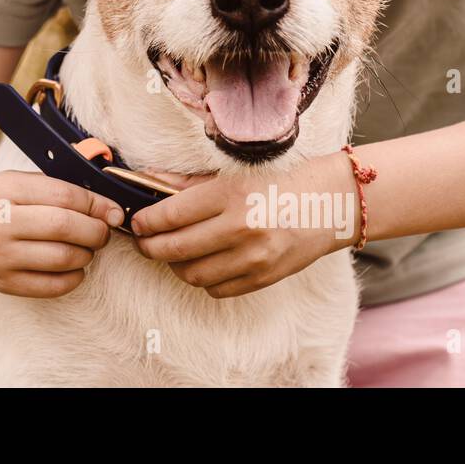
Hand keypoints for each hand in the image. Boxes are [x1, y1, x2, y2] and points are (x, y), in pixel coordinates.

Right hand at [0, 170, 125, 297]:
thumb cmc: (2, 200)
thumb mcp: (22, 181)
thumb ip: (62, 190)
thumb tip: (109, 212)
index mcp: (3, 189)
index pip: (63, 196)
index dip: (96, 204)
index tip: (111, 210)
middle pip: (63, 227)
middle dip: (95, 230)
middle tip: (102, 231)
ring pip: (61, 258)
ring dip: (86, 254)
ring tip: (87, 247)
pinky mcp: (2, 283)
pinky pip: (52, 286)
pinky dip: (74, 278)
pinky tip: (74, 266)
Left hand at [128, 151, 356, 297]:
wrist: (329, 203)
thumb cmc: (276, 182)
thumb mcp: (231, 174)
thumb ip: (186, 184)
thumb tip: (145, 184)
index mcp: (230, 195)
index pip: (171, 215)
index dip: (145, 222)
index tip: (136, 222)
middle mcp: (241, 228)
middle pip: (175, 248)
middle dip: (149, 247)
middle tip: (142, 241)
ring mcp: (254, 258)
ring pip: (192, 274)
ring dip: (174, 265)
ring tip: (172, 251)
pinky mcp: (263, 278)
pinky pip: (216, 289)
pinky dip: (202, 278)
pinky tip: (202, 262)